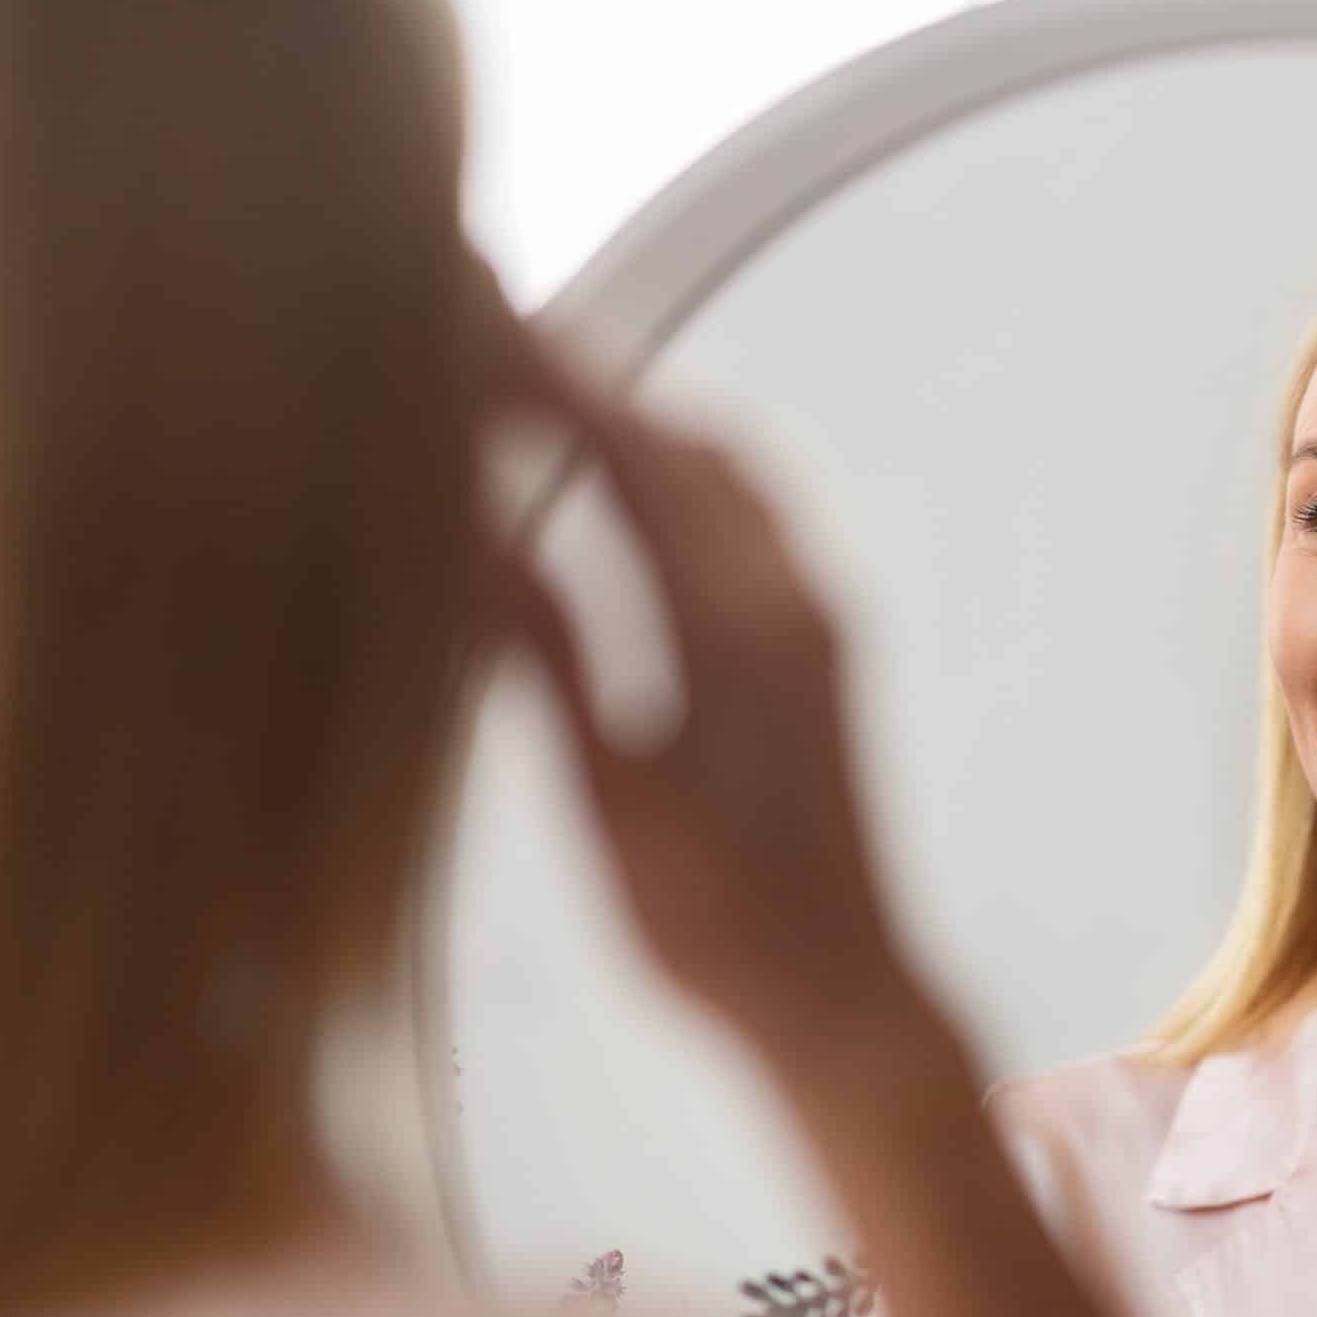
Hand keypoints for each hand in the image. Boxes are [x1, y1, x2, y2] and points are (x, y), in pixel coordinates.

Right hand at [480, 294, 922, 1058]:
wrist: (844, 999)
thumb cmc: (721, 928)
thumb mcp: (614, 799)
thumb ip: (551, 660)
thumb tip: (478, 540)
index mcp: (739, 627)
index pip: (631, 457)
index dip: (548, 380)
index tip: (472, 317)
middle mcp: (796, 602)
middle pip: (681, 443)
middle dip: (584, 381)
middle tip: (488, 331)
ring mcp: (819, 624)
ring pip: (725, 474)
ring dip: (636, 422)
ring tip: (541, 391)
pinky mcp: (823, 655)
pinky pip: (749, 521)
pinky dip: (678, 475)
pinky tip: (624, 491)